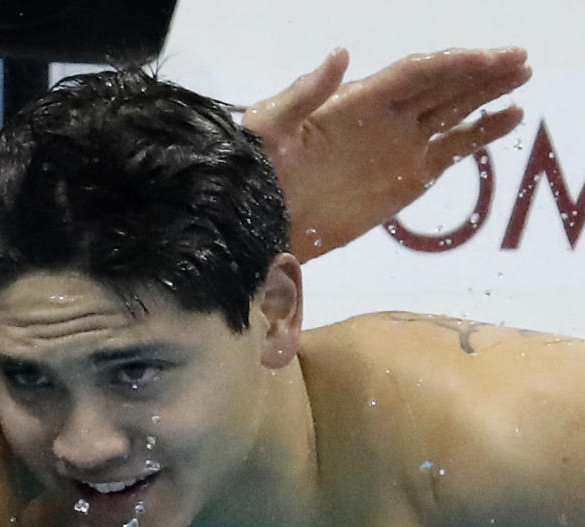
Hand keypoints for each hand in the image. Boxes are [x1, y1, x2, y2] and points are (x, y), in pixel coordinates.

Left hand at [242, 47, 530, 261]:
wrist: (261, 218)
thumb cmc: (258, 168)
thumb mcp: (272, 125)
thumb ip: (306, 92)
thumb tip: (341, 54)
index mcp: (356, 101)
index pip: (413, 74)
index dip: (451, 63)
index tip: (487, 56)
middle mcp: (384, 119)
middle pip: (441, 87)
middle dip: (480, 72)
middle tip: (520, 58)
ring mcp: (398, 148)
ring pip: (452, 113)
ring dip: (487, 96)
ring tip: (522, 80)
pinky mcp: (406, 180)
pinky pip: (450, 152)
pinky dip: (480, 136)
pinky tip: (508, 120)